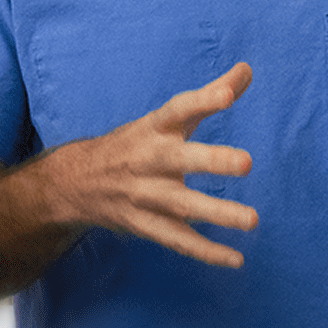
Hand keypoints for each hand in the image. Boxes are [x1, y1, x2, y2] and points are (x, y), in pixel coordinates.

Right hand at [42, 63, 259, 267]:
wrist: (75, 182)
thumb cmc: (137, 143)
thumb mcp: (166, 118)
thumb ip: (210, 95)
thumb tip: (247, 68)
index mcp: (154, 128)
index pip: (179, 109)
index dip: (203, 100)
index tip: (228, 94)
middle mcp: (149, 159)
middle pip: (181, 159)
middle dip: (213, 161)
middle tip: (247, 163)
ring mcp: (145, 195)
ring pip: (182, 206)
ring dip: (217, 214)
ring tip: (253, 220)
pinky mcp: (145, 225)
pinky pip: (178, 240)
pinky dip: (206, 252)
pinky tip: (236, 259)